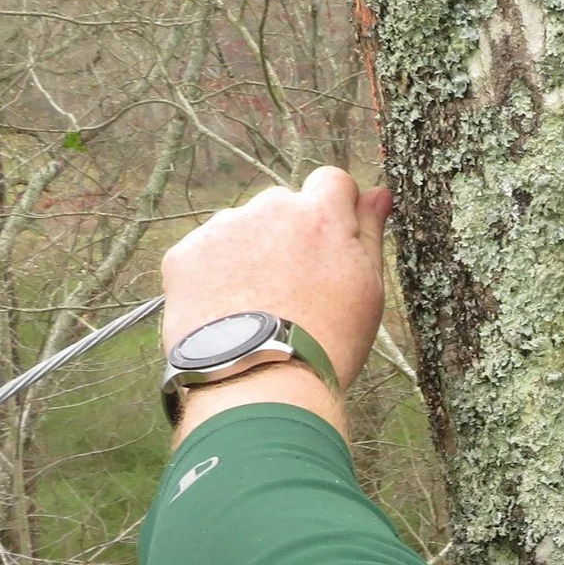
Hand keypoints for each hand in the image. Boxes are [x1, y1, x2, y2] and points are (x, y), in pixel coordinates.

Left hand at [161, 168, 391, 439]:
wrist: (261, 384)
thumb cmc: (328, 341)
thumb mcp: (368, 289)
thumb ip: (370, 232)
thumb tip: (379, 192)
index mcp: (321, 215)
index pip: (332, 181)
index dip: (336, 209)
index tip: (334, 244)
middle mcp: (269, 208)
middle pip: (283, 205)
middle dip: (289, 234)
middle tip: (295, 288)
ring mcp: (223, 229)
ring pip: (241, 228)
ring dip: (250, 252)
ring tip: (257, 307)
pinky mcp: (184, 255)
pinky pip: (204, 254)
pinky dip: (214, 275)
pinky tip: (228, 313)